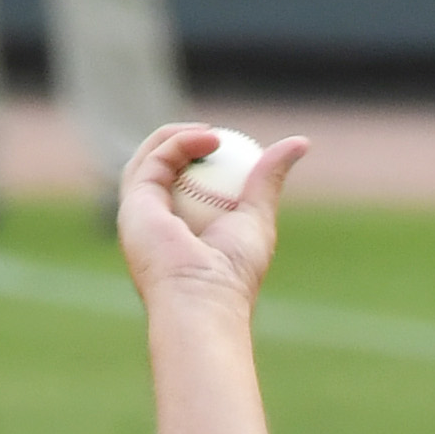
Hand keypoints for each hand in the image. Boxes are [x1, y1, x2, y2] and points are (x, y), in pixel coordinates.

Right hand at [113, 123, 310, 305]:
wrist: (204, 300)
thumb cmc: (234, 273)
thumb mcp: (257, 218)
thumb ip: (269, 178)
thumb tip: (301, 142)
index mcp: (176, 234)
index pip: (183, 187)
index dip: (202, 161)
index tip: (229, 148)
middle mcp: (152, 225)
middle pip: (160, 171)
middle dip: (181, 144)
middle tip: (216, 135)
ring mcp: (138, 214)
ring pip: (149, 159)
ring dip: (177, 137)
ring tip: (212, 133)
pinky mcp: (134, 203)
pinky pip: (155, 161)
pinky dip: (180, 143)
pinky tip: (210, 139)